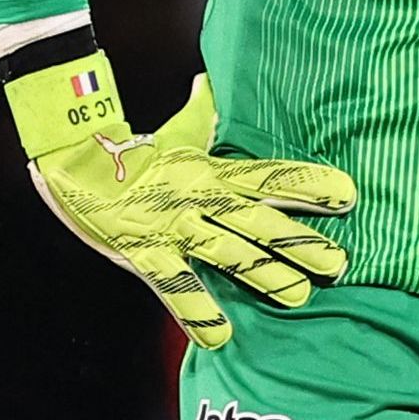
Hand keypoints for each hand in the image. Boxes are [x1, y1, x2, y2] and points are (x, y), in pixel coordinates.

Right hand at [7, 55, 356, 350]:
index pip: (268, 176)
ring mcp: (172, 225)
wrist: (70, 159)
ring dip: (262, 273)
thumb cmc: (129, 151)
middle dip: (299, 241)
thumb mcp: (174, 132)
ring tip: (298, 295)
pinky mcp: (143, 251)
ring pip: (225, 250)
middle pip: (257, 219)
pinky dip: (196, 309)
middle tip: (339, 263)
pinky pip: (173, 284)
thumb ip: (201, 114)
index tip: (348, 195)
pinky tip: (220, 336)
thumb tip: (209, 83)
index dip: (307, 184)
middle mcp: (198, 197)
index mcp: (210, 170)